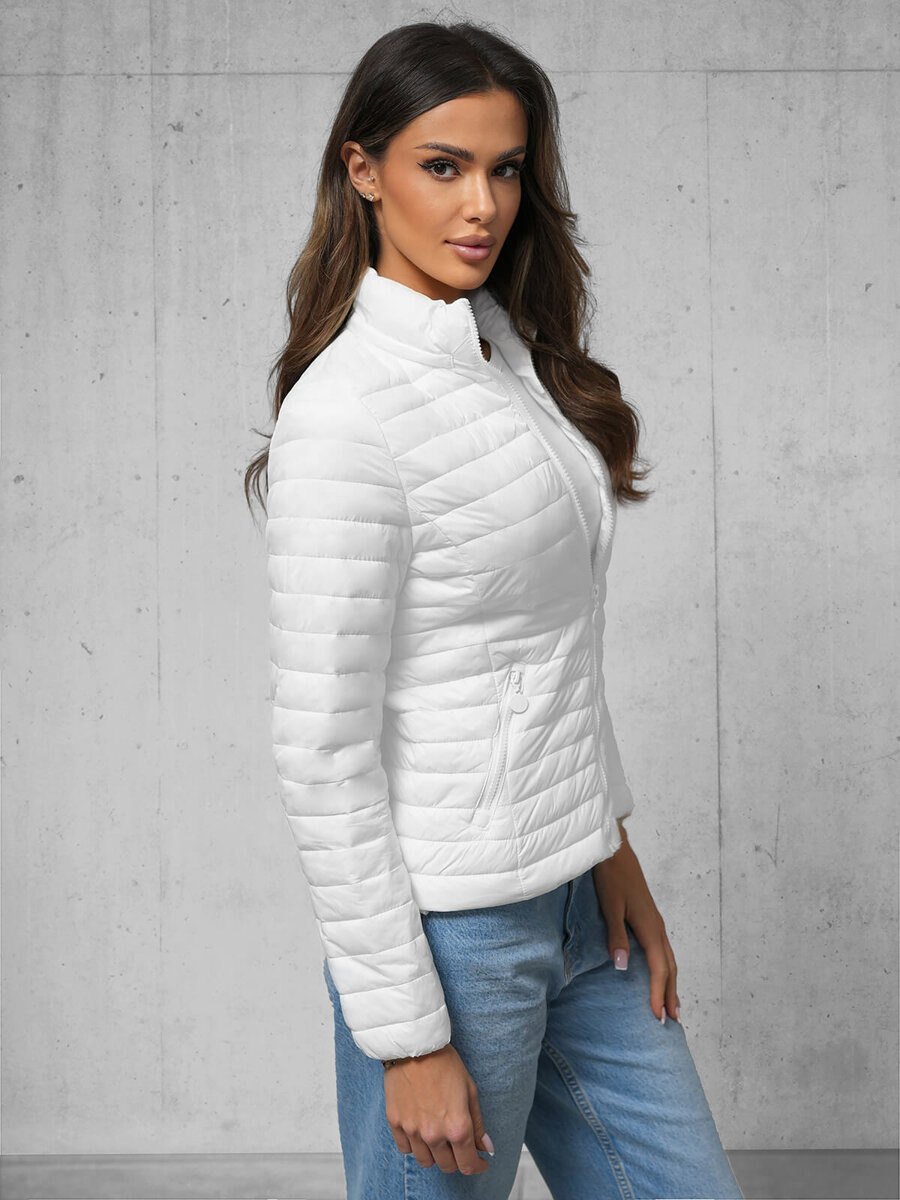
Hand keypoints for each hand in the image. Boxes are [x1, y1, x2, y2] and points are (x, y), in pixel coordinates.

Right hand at [383, 1043, 492, 1174]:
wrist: (414, 1045)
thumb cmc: (444, 1062)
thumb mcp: (469, 1090)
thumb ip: (477, 1124)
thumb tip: (486, 1148)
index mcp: (457, 1127)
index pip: (468, 1164)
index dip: (477, 1166)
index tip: (480, 1161)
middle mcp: (434, 1134)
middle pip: (447, 1166)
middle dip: (457, 1160)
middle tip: (460, 1146)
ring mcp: (412, 1130)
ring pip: (426, 1161)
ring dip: (435, 1155)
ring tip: (439, 1139)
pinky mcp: (395, 1123)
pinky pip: (405, 1149)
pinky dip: (415, 1146)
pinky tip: (420, 1132)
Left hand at [591, 823, 680, 1023]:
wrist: (615, 849)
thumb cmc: (610, 876)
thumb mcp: (610, 906)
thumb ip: (616, 936)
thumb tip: (622, 968)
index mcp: (649, 926)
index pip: (658, 968)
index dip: (658, 993)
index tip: (657, 1016)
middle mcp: (657, 926)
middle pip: (669, 967)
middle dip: (670, 994)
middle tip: (671, 1021)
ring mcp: (655, 922)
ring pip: (668, 958)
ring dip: (670, 982)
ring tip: (672, 1005)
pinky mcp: (649, 917)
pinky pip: (662, 949)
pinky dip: (665, 967)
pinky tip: (660, 973)